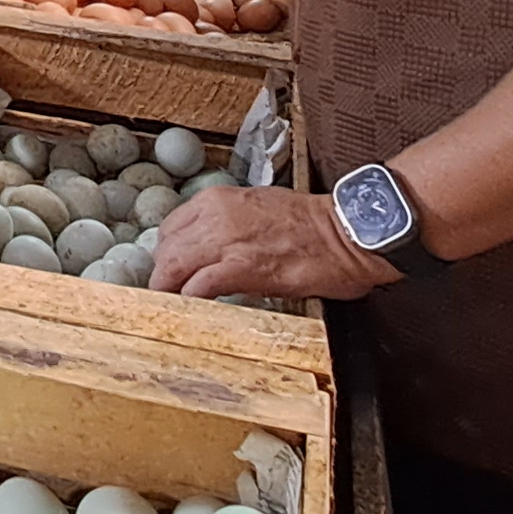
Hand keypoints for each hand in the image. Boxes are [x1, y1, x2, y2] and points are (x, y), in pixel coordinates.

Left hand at [149, 186, 399, 301]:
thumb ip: (229, 225)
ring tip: (174, 310)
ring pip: (172, 267)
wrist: (348, 233)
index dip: (169, 254)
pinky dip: (187, 302)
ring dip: (168, 291)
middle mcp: (215, 216)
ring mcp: (226, 241)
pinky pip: (198, 287)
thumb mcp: (259, 209)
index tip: (174, 272)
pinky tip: (191, 313)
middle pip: (165, 249)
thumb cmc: (312, 226)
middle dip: (164, 276)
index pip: (171, 228)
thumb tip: (213, 250)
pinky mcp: (241, 268)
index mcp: (218, 200)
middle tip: (171, 296)